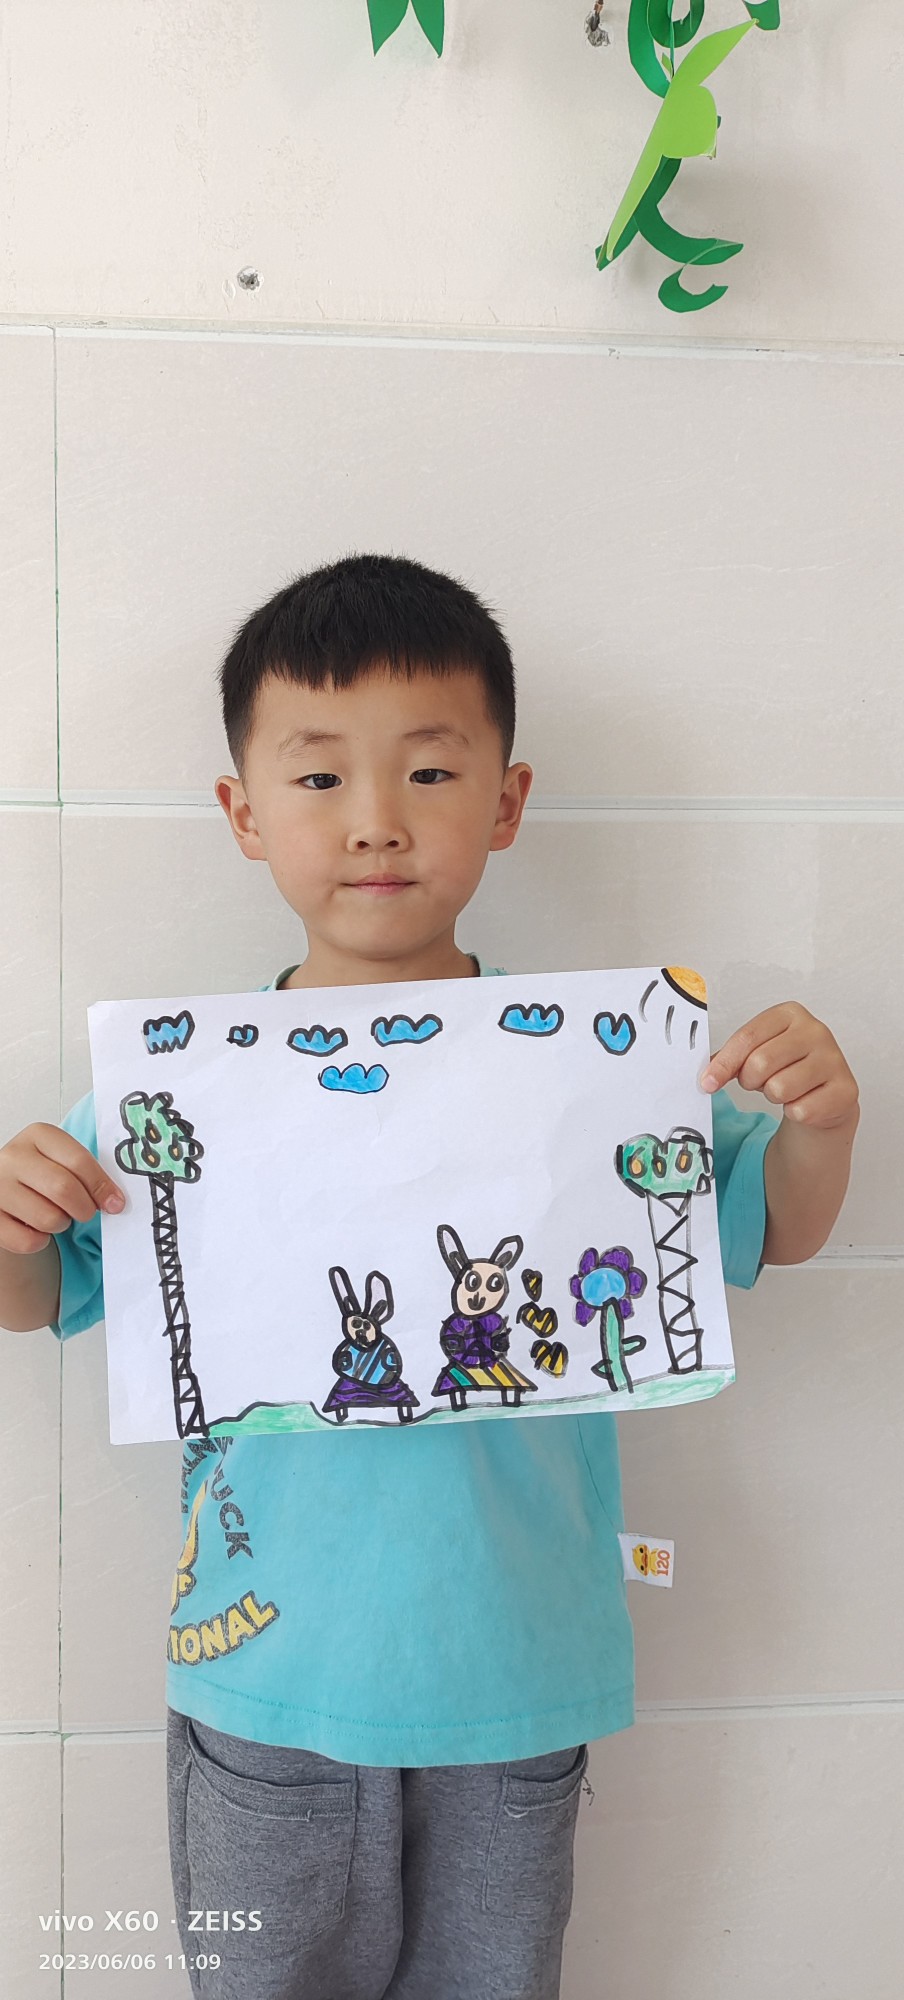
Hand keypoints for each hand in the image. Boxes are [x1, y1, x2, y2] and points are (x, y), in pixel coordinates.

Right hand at [0, 1123, 124, 1255]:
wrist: (4, 1184)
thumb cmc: (39, 1173)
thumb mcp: (61, 1158)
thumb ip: (86, 1171)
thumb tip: (114, 1201)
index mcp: (38, 1135)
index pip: (78, 1161)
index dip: (102, 1186)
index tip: (115, 1203)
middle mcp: (13, 1157)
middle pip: (64, 1189)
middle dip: (84, 1208)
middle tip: (86, 1212)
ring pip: (48, 1218)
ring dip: (60, 1224)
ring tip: (54, 1214)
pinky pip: (28, 1241)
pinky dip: (39, 1241)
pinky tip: (35, 1227)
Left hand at [699, 1003, 859, 1131]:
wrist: (826, 1093)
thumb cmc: (789, 1067)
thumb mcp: (758, 1052)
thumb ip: (731, 1059)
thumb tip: (707, 1074)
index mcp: (790, 1014)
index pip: (747, 1037)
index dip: (723, 1064)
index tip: (708, 1082)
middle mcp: (816, 1031)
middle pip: (760, 1063)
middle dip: (751, 1081)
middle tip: (760, 1082)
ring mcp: (834, 1059)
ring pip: (779, 1088)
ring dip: (774, 1096)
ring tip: (785, 1088)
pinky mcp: (845, 1089)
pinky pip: (800, 1109)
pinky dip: (794, 1112)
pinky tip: (804, 1101)